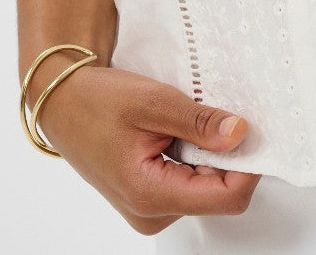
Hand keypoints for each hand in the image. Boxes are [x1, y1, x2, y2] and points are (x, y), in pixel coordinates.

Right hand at [27, 60, 260, 233]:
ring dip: (211, 155)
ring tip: (192, 121)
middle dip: (228, 156)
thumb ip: (199, 122)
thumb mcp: (153, 102)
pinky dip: (196, 158)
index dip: (249, 166)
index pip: (226, 198)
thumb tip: (240, 134)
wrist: (62, 103)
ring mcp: (149, 209)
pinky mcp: (149, 197)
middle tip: (221, 115)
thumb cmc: (97, 102)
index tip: (253, 130)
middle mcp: (151, 213)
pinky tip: (183, 132)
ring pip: (206, 188)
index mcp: (151, 195)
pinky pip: (189, 183)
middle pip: (218, 194)